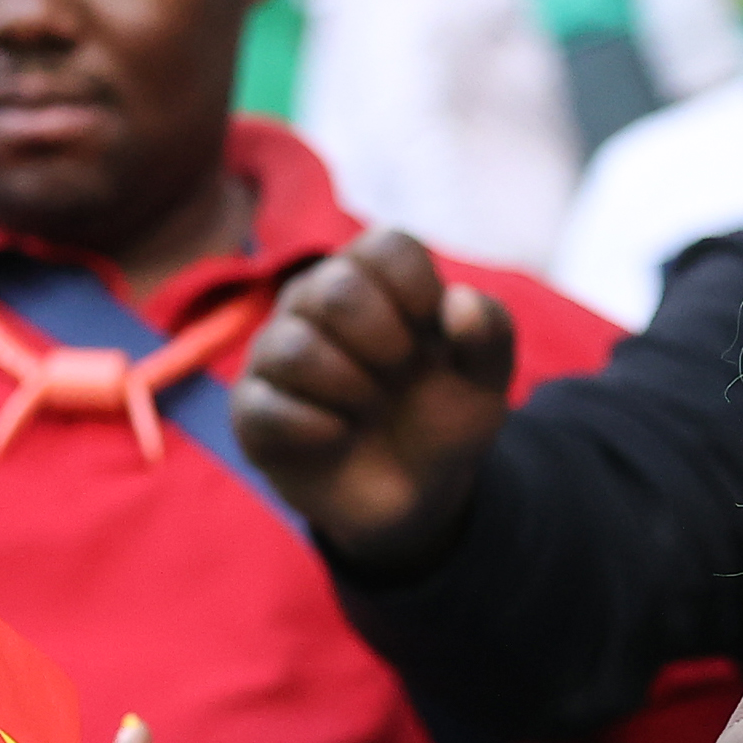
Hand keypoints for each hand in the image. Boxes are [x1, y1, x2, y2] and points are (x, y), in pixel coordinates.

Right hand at [233, 228, 516, 578]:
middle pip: (334, 289)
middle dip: (384, 343)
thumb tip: (457, 301)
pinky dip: (314, 427)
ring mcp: (277, 352)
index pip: (386, 246)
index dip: (417, 292)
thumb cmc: (442, 420)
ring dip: (349, 388)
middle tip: (399, 375)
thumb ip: (491, 334)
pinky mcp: (252, 409)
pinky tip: (337, 436)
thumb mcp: (485, 383)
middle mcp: (316, 303)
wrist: (412, 496)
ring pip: (293, 347)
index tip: (431, 334)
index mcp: (375, 279)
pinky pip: (264, 406)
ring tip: (366, 409)